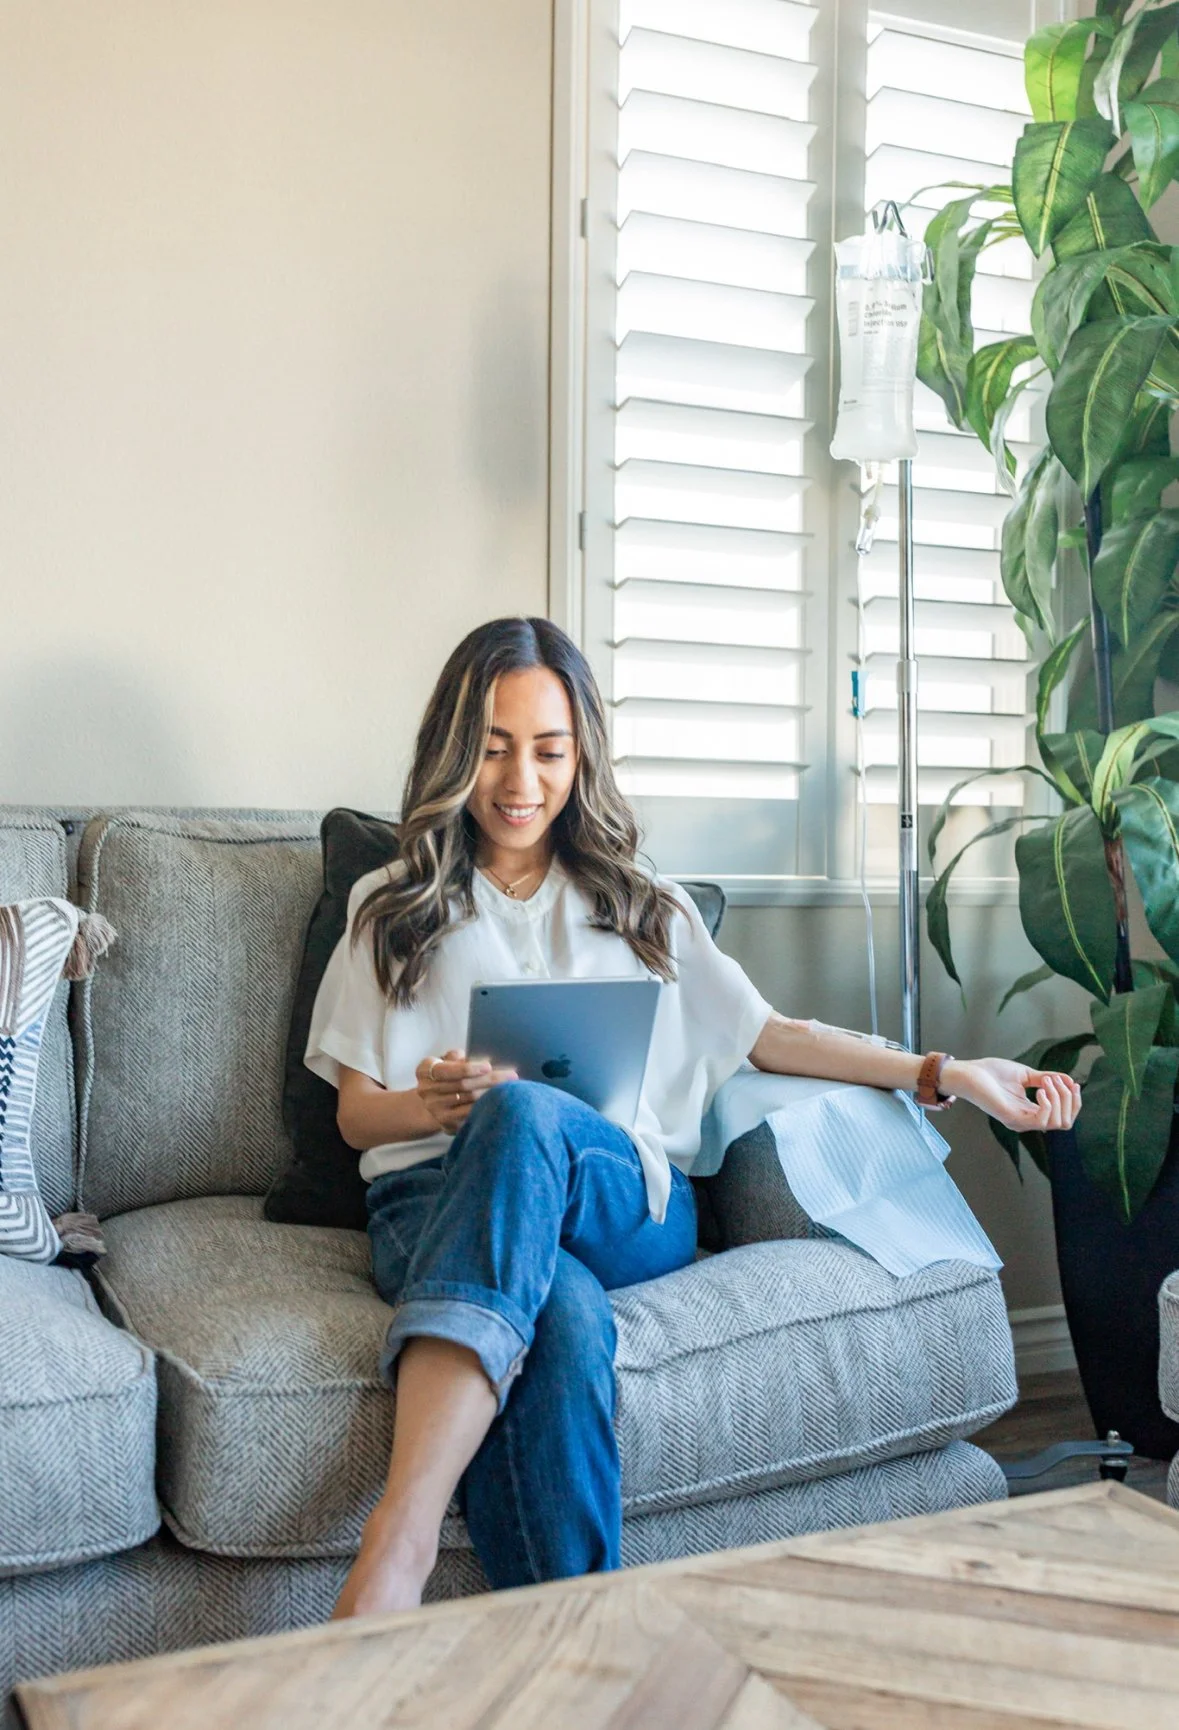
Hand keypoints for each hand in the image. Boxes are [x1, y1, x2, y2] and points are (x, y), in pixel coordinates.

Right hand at [415, 1049, 516, 1134]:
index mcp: (425, 1071)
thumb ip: (456, 1057)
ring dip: (492, 1094)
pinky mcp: (447, 1124)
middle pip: (463, 1086)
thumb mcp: (446, 1061)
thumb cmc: (446, 1075)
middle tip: (512, 1076)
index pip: (447, 1070)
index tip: (488, 1066)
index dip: (468, 1068)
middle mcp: (426, 1091)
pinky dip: (487, 1108)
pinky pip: (471, 1116)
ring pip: (469, 1102)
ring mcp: (436, 1110)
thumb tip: (474, 1056)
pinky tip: (501, 1102)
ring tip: (511, 1088)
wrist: (433, 1102)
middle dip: (490, 1080)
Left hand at [941, 1057, 1081, 1133]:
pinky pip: (1041, 1120)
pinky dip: (1048, 1104)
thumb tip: (1070, 1081)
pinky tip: (1041, 1089)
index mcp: (1032, 1112)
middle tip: (1057, 1080)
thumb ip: (1047, 1079)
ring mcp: (1020, 1122)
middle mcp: (1028, 1120)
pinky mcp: (1012, 1118)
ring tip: (1046, 1081)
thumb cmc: (993, 1073)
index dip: (1074, 1102)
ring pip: (1056, 1122)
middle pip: (1065, 1122)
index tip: (1073, 1083)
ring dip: (1059, 1099)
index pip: (1064, 1118)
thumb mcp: (1026, 1075)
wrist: (969, 1073)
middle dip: (1069, 1100)